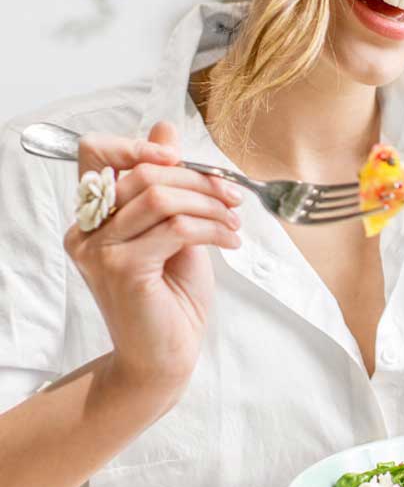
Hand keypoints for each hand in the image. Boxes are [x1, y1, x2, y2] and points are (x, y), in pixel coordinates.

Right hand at [63, 120, 240, 396]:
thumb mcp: (173, 229)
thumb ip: (167, 183)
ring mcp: (99, 251)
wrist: (165, 358)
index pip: (94, 153)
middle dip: (197, 178)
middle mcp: (86, 231)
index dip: (136, 143)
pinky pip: (175, 228)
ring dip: (209, 203)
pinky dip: (213, 228)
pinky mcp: (122, 270)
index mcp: (92, 216)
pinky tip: (231, 240)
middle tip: (232, 195)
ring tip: (234, 220)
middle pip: (142, 173)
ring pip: (160, 197)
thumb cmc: (170, 297)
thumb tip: (166, 127)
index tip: (177, 155)